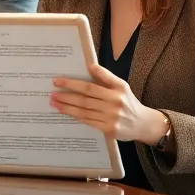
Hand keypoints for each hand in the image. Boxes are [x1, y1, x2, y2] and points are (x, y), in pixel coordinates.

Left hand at [50, 64, 168, 143]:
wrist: (143, 123)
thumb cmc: (128, 102)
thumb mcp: (121, 86)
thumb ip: (106, 76)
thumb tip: (90, 66)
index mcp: (117, 89)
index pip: (90, 85)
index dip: (73, 83)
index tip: (58, 81)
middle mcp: (115, 103)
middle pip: (85, 98)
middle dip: (66, 95)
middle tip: (52, 93)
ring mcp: (112, 117)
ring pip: (84, 111)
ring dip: (66, 107)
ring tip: (54, 103)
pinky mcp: (109, 129)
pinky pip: (88, 121)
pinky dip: (75, 116)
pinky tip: (65, 112)